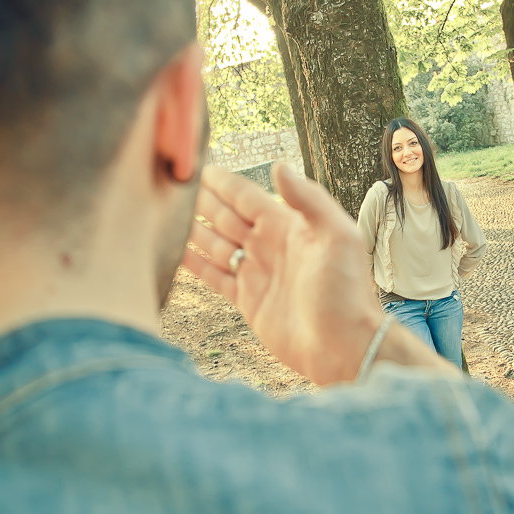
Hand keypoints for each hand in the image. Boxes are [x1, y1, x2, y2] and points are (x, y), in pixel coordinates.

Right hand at [182, 163, 387, 384]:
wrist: (343, 346)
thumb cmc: (347, 292)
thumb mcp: (338, 237)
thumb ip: (309, 200)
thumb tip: (279, 166)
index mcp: (289, 227)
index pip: (247, 197)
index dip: (223, 183)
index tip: (199, 168)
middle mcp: (270, 246)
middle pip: (227, 217)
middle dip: (202, 201)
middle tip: (174, 185)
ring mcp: (258, 273)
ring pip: (216, 244)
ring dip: (194, 230)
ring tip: (167, 214)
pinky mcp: (248, 301)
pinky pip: (215, 276)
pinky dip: (195, 265)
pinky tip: (176, 251)